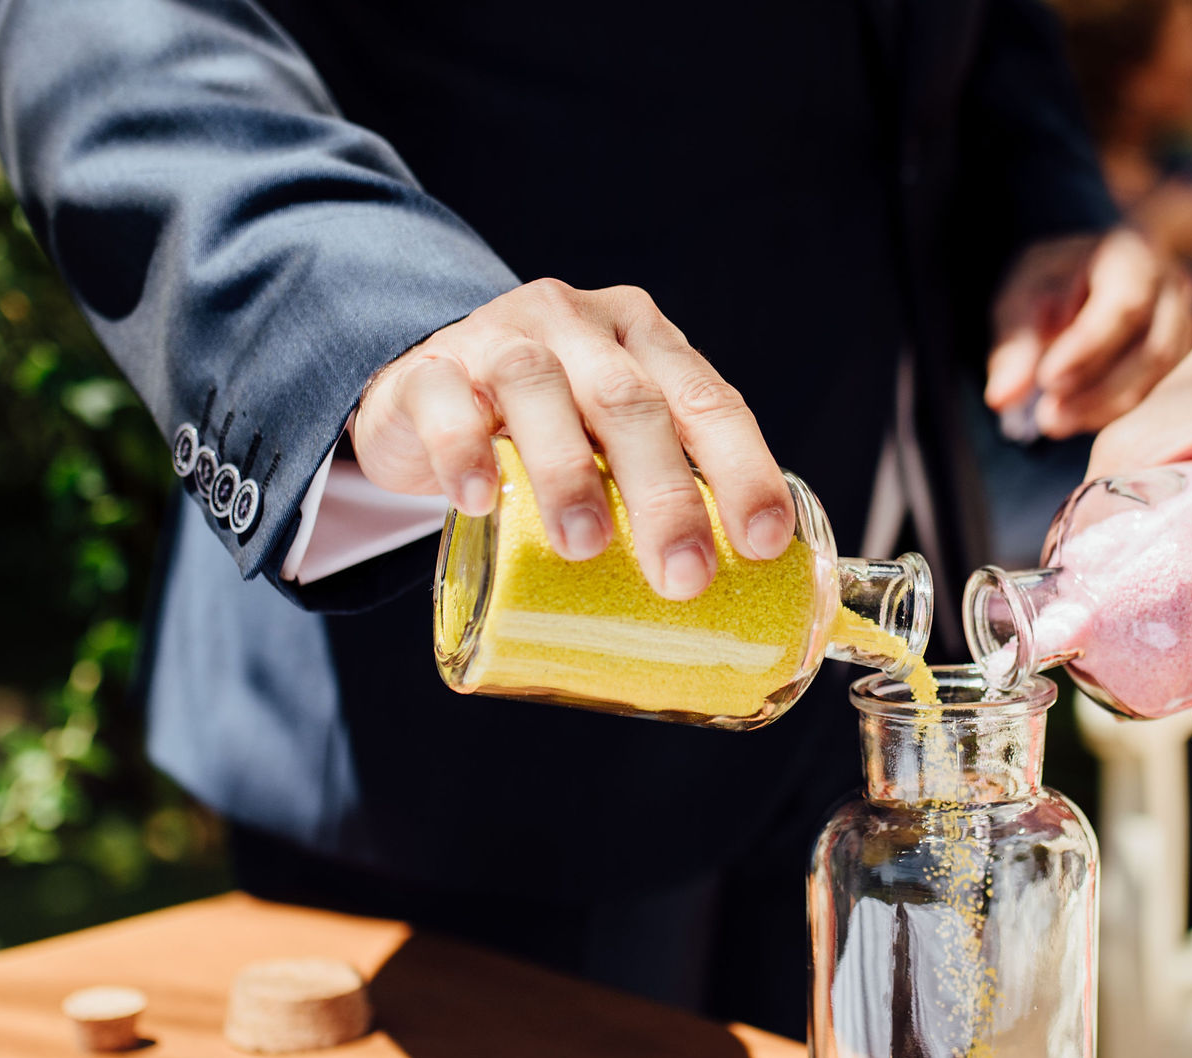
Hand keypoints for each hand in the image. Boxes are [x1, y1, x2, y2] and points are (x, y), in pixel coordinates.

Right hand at [350, 279, 790, 600]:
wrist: (427, 392)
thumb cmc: (548, 431)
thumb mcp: (613, 440)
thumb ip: (663, 485)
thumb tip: (736, 598)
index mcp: (646, 342)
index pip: (707, 401)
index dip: (743, 469)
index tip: (764, 541)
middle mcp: (580, 326)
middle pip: (631, 403)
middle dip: (664, 494)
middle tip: (683, 576)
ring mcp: (500, 339)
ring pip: (539, 390)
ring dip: (568, 473)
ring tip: (584, 546)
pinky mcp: (427, 371)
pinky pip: (445, 404)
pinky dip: (463, 452)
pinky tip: (478, 503)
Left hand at [984, 228, 1191, 438]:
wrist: (1088, 278)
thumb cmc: (1053, 284)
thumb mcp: (1022, 298)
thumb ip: (1015, 343)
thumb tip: (1001, 399)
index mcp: (1134, 254)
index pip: (1124, 305)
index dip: (1088, 348)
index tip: (1047, 380)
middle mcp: (1173, 288)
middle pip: (1153, 350)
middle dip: (1098, 391)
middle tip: (1047, 419)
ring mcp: (1188, 325)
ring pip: (1162, 380)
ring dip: (1107, 409)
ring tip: (1056, 422)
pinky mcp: (1187, 358)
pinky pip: (1164, 394)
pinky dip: (1121, 413)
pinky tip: (1081, 418)